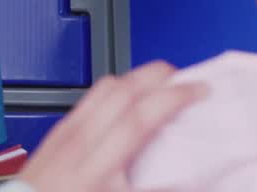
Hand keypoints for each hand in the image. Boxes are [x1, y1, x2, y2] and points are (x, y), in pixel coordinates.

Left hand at [15, 61, 206, 191]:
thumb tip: (190, 183)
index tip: (197, 90)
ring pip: (103, 87)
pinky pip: (89, 96)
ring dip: (136, 77)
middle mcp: (79, 141)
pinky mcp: (58, 129)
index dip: (173, 97)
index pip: (140, 117)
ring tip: (160, 83)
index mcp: (96, 167)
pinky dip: (115, 88)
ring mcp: (66, 131)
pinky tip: (127, 98)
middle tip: (184, 77)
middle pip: (122, 90)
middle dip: (157, 75)